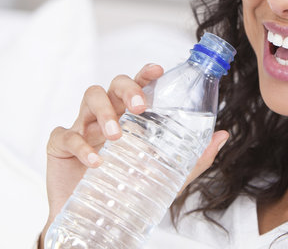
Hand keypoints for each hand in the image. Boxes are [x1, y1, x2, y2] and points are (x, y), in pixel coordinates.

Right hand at [40, 63, 228, 246]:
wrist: (99, 220)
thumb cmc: (132, 188)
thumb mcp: (169, 175)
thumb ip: (195, 156)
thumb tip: (223, 135)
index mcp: (132, 118)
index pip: (138, 88)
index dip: (145, 74)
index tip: (157, 69)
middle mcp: (108, 117)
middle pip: (113, 85)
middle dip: (127, 89)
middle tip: (140, 106)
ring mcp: (83, 128)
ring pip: (89, 98)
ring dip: (104, 112)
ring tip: (117, 136)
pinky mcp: (61, 146)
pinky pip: (65, 134)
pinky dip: (81, 145)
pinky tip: (96, 162)